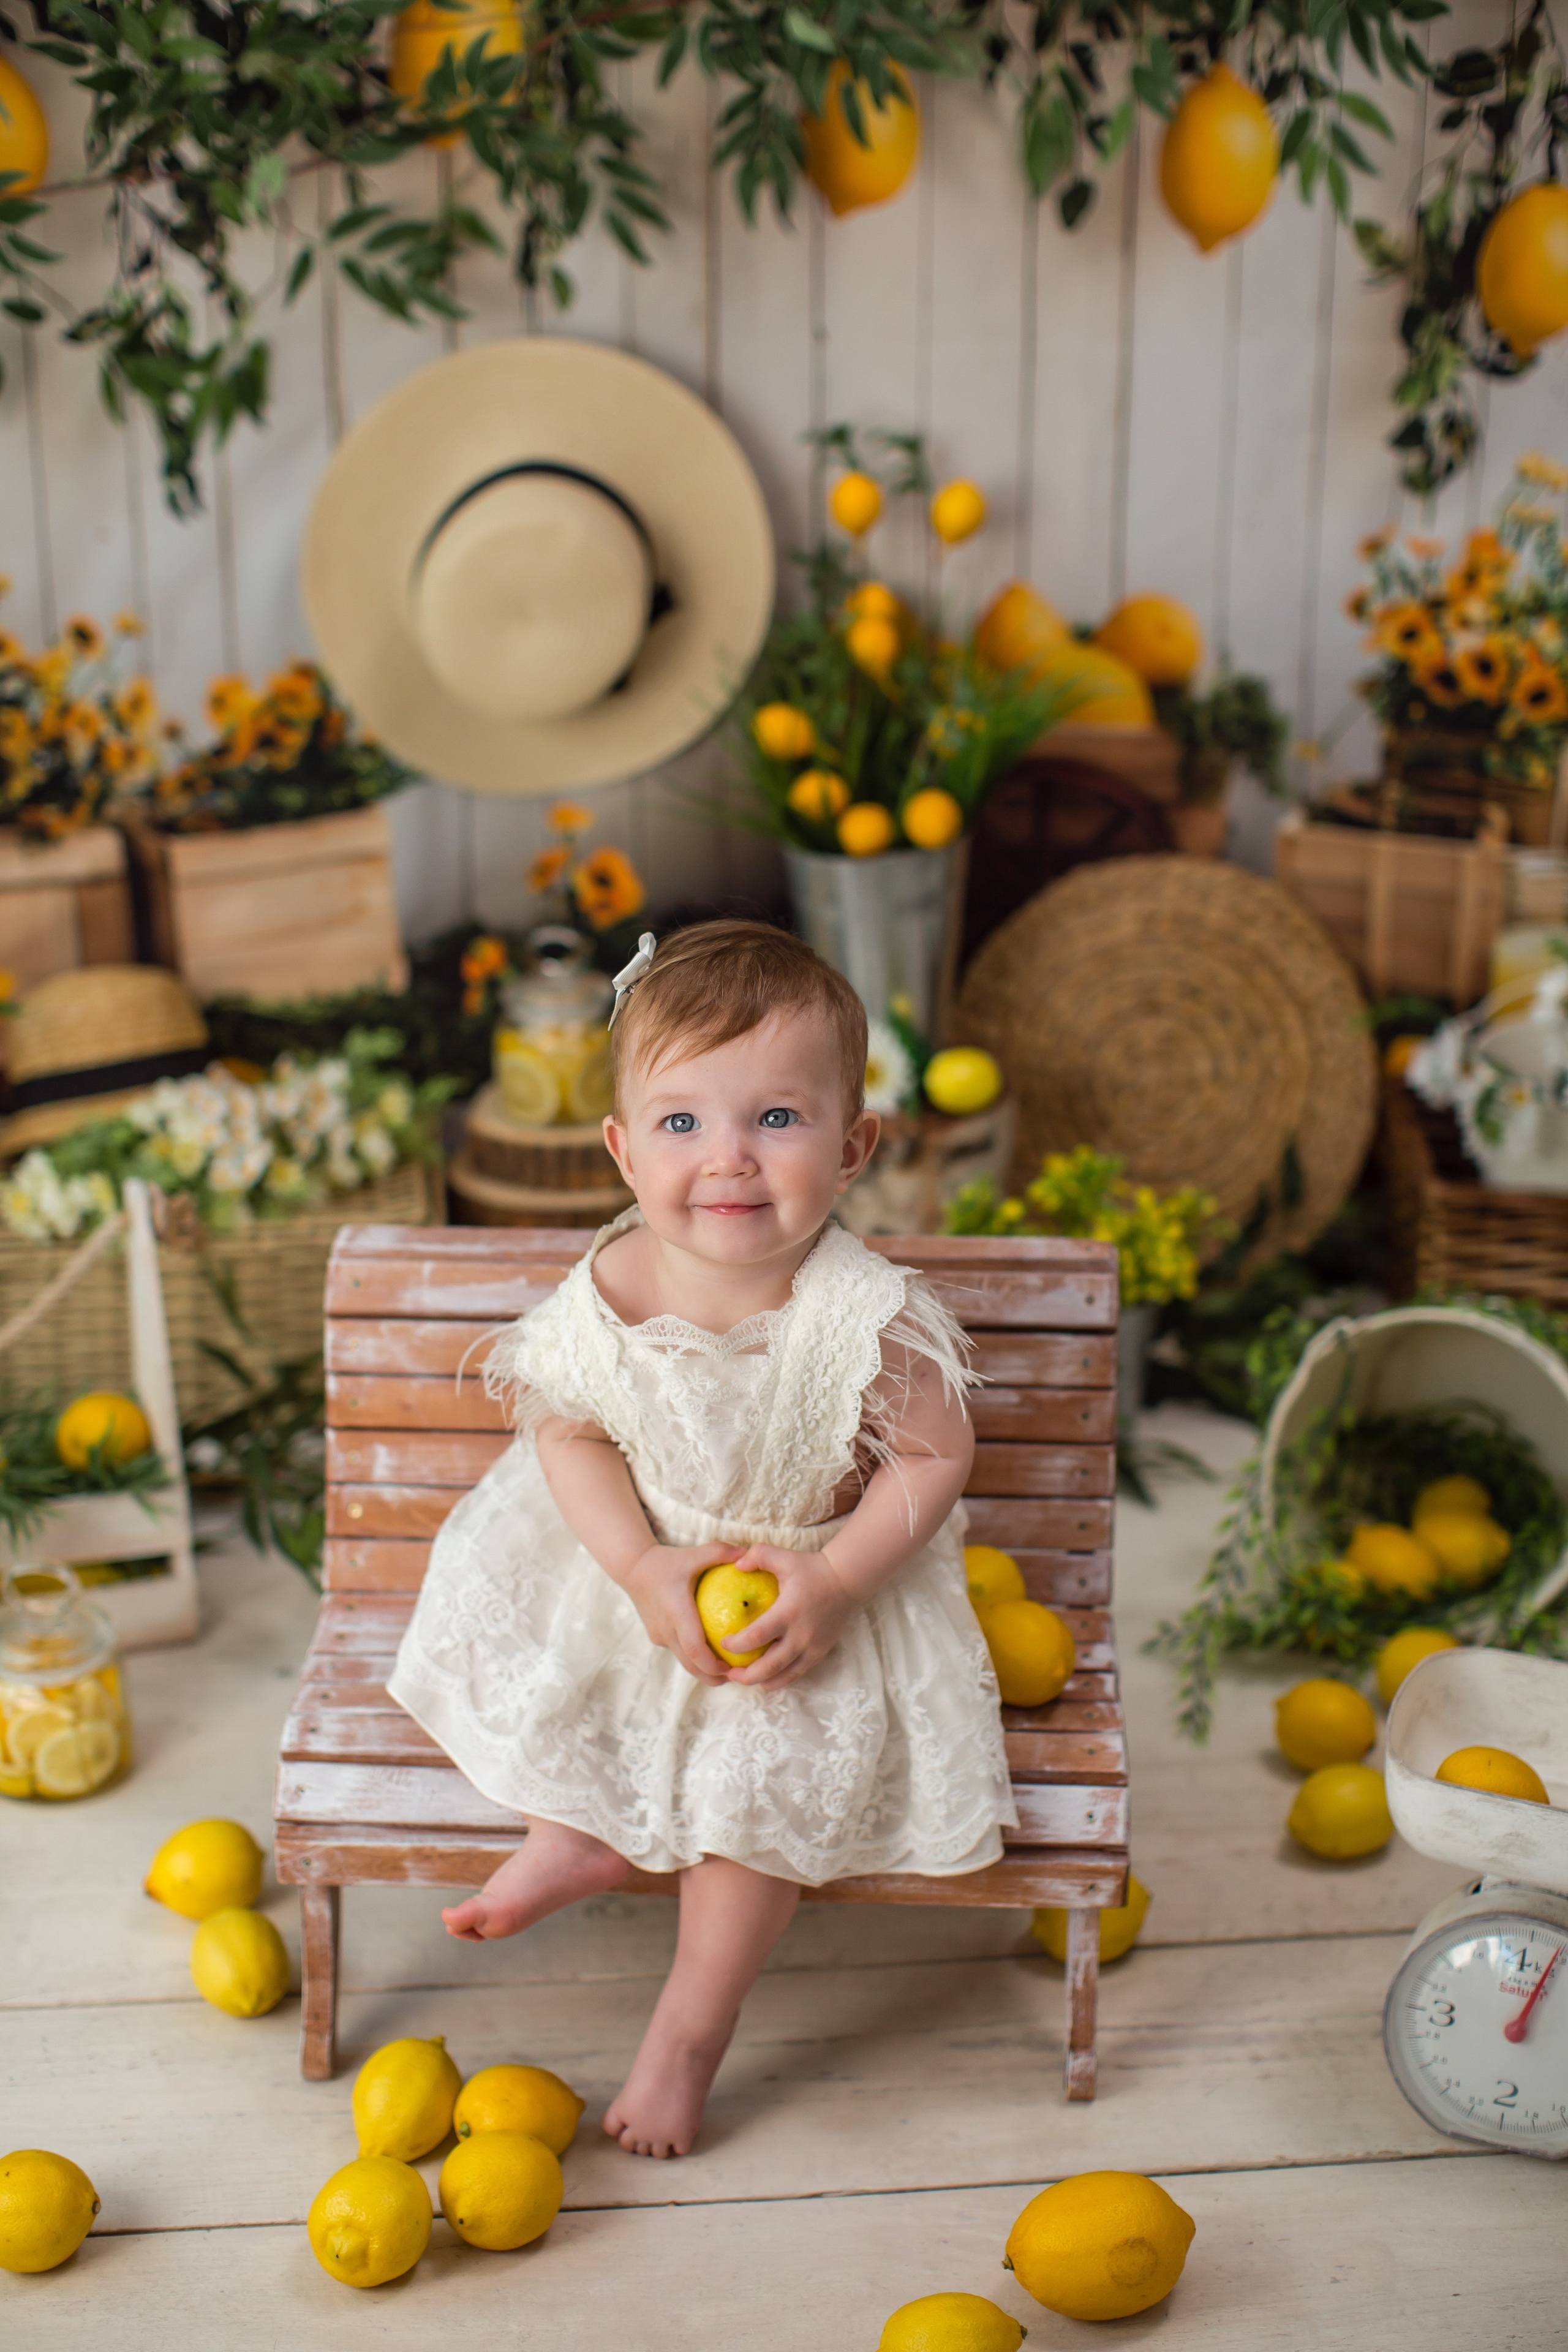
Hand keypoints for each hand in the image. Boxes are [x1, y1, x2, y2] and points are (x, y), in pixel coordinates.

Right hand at [619, 1542, 735, 1683]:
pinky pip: (678, 1650)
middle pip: (690, 1665)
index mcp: (677, 1612)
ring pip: (684, 1661)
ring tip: (728, 1671)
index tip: (733, 1668)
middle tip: (737, 1677)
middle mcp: (666, 1628)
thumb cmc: (667, 1561)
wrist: (633, 1568)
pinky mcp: (656, 1636)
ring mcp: (659, 1635)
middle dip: (713, 1677)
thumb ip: (720, 1552)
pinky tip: (712, 1652)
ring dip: (704, 1671)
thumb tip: (749, 1552)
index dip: (713, 1664)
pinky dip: (694, 1657)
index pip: (694, 1648)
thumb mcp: (694, 1554)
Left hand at [723, 1544, 858, 1689]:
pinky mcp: (820, 1652)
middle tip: (729, 1673)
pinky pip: (798, 1673)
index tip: (723, 1643)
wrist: (846, 1581)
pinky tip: (767, 1679)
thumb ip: (758, 1555)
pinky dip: (781, 1679)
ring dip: (762, 1681)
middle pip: (769, 1666)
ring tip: (745, 1679)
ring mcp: (812, 1647)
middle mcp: (800, 1635)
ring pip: (784, 1675)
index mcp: (788, 1612)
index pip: (756, 1636)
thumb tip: (736, 1566)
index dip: (736, 1645)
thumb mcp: (784, 1557)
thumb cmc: (811, 1568)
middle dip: (746, 1675)